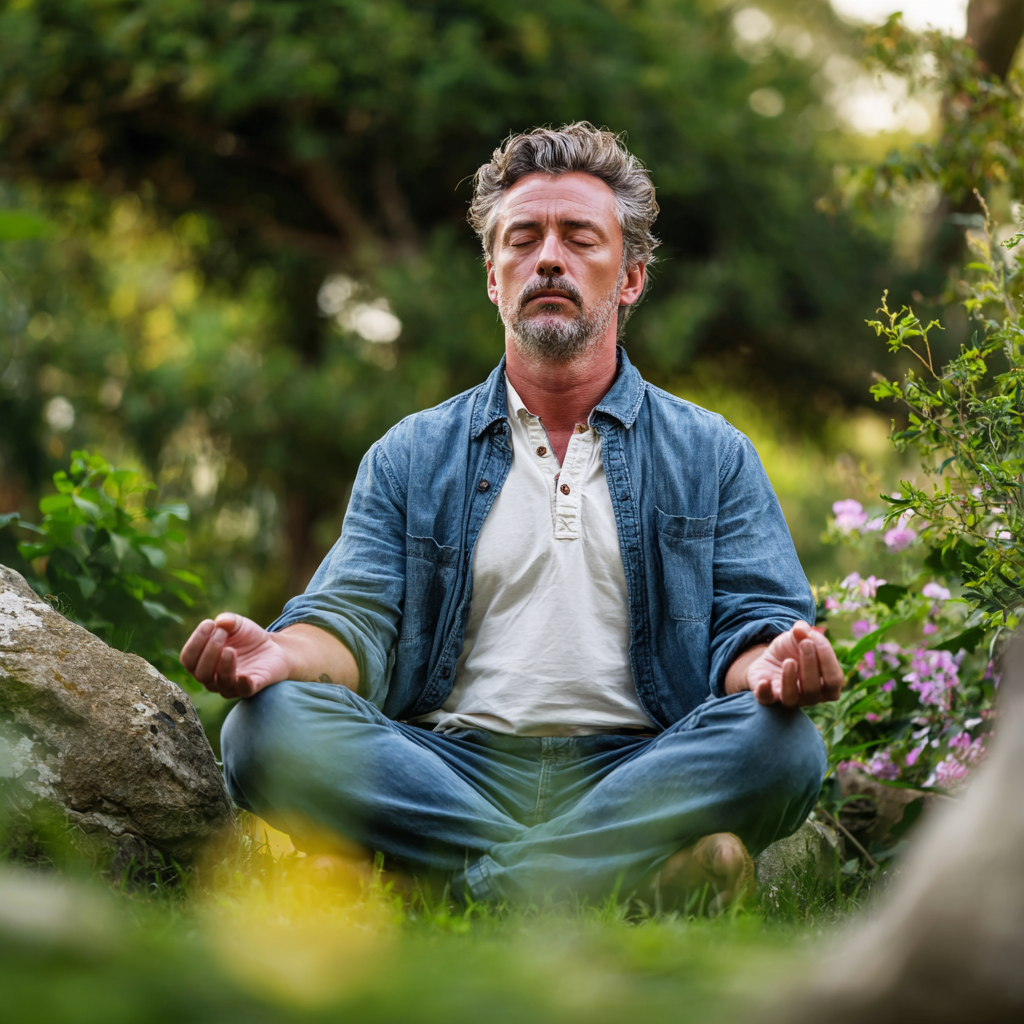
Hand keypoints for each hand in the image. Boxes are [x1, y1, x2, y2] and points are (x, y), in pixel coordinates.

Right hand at [179, 613, 293, 698]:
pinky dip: (242, 684)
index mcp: (203, 663)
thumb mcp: (237, 624)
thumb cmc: (248, 637)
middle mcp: (213, 678)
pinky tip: (243, 675)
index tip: (210, 623)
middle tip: (222, 633)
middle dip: (209, 651)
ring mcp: (232, 685)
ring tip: (231, 649)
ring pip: (218, 683)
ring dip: (223, 665)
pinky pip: (244, 691)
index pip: (188, 659)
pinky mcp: (251, 687)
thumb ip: (228, 620)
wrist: (275, 647)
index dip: (196, 641)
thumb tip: (221, 621)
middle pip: (200, 673)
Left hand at [745, 621, 842, 707]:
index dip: (827, 658)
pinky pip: (767, 700)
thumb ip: (804, 631)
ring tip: (788, 661)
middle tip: (804, 643)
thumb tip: (800, 628)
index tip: (814, 638)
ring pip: (792, 698)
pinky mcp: (768, 697)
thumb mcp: (799, 637)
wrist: (769, 659)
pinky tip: (765, 681)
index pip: (834, 680)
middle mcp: (811, 697)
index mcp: (827, 685)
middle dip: (810, 664)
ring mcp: (790, 700)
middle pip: (814, 689)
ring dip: (790, 679)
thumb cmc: (793, 650)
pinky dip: (765, 692)